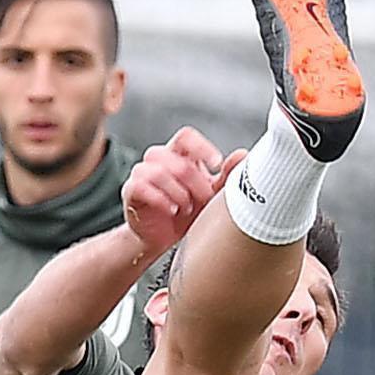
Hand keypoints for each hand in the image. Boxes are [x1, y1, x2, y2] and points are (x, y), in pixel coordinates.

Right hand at [121, 128, 243, 255]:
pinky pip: (142, 186)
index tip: (217, 164)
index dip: (202, 147)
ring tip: (187, 207)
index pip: (186, 137)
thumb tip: (243, 155)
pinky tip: (172, 210)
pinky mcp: (131, 190)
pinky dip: (161, 199)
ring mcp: (142, 173)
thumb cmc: (188, 212)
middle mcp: (158, 159)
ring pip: (158, 171)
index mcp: (179, 155)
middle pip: (177, 159)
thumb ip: (226, 176)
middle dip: (196, 182)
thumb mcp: (211, 195)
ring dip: (179, 192)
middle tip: (204, 199)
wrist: (162, 237)